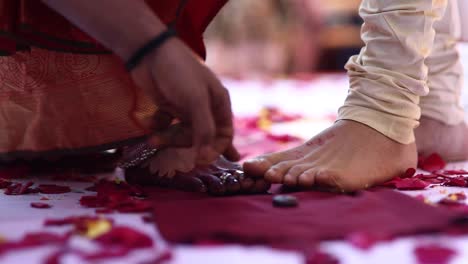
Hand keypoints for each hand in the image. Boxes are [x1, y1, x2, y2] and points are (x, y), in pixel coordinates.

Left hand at [130, 37, 238, 163]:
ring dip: (168, 138)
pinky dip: (159, 127)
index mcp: (219, 103)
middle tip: (166, 143)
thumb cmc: (179, 73)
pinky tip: (150, 125)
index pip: (224, 135)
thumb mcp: (195, 101)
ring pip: (182, 134)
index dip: (214, 149)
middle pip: (201, 138)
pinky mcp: (169, 107)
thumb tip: (207, 158)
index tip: (200, 160)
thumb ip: (204, 130)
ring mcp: (186, 108)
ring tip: (153, 140)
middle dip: (184, 143)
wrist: (149, 52)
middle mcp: (205, 108)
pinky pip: (168, 126)